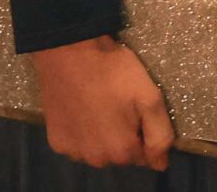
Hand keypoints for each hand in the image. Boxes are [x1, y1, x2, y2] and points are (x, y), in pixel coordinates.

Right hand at [27, 36, 171, 169]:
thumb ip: (160, 135)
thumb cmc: (114, 71)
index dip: (144, 133)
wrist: (70, 52)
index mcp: (122, 151)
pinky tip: (81, 111)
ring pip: (97, 152)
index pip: (144, 156)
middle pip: (119, 155)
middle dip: (123, 136)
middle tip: (119, 105)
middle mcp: (97, 159)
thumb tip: (161, 165)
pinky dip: (80, 133)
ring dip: (101, 137)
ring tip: (100, 106)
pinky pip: (75, 145)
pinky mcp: (56, 141)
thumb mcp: (149, 97)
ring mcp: (73, 152)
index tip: (137, 111)